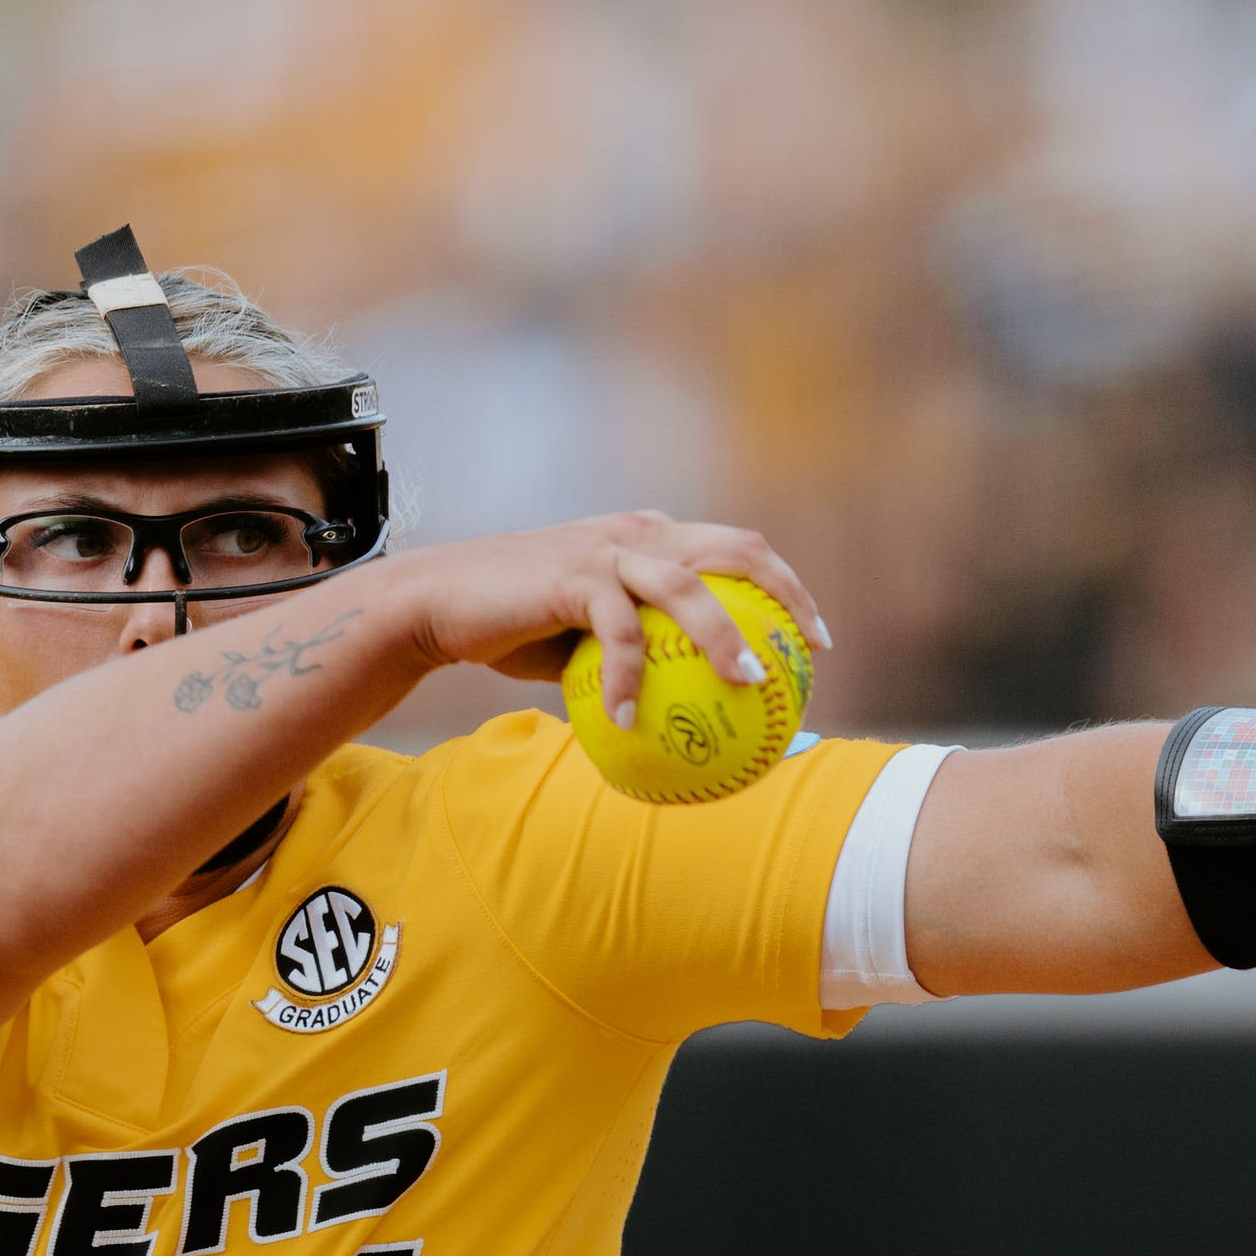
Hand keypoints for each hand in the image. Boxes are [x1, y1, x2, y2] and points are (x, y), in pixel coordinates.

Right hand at [380, 512, 830, 725]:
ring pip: (688, 587)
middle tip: (805, 653)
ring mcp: (608, 551)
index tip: (814, 638)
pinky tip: (626, 722)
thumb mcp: (589, 639)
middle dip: (785, 595)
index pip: (737, 550)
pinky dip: (627, 680)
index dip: (786, 587)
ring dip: (724, 638)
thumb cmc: (517, 627)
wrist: (442, 603)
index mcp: (652, 538)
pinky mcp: (573, 578)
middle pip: (736, 550)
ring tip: (747, 686)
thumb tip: (689, 711)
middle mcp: (639, 533)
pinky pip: (620, 633)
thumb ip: (640, 653)